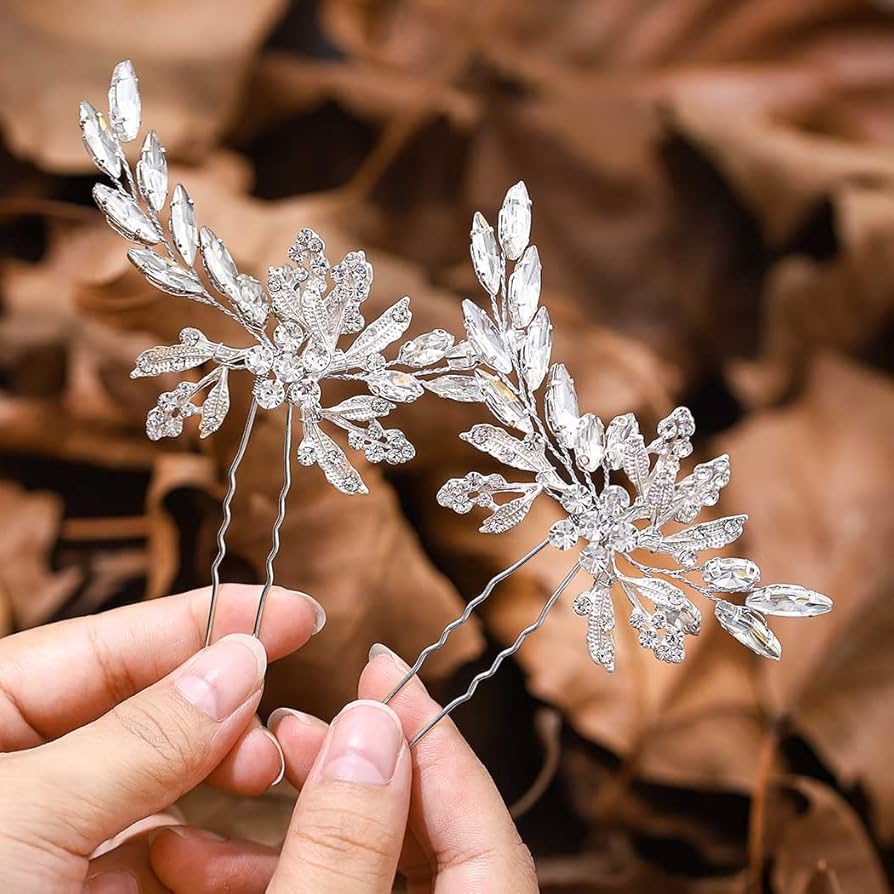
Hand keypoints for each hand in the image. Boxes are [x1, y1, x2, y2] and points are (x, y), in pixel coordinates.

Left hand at [0, 584, 324, 891]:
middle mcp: (15, 774)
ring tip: (263, 780)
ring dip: (220, 781)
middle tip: (274, 725)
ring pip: (157, 783)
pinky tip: (232, 861)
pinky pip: (153, 854)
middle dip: (215, 710)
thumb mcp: (24, 820)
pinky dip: (201, 854)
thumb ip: (141, 736)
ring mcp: (45, 838)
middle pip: (139, 709)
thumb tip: (241, 659)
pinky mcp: (75, 893)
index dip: (200, 621)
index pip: (101, 645)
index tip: (288, 609)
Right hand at [149, 645, 538, 892]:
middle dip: (348, 769)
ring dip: (289, 822)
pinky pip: (325, 893)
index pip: (485, 828)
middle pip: (424, 835)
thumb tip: (369, 723)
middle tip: (290, 724)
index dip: (433, 741)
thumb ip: (344, 844)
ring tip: (223, 781)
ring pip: (360, 862)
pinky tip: (194, 857)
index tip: (380, 669)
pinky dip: (271, 871)